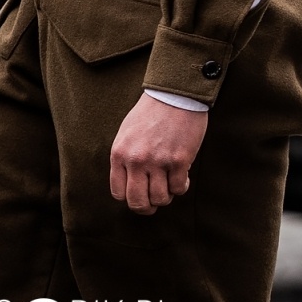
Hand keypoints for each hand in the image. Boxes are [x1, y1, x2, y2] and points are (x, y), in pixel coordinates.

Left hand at [109, 94, 207, 214]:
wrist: (175, 94)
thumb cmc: (152, 112)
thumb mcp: (127, 133)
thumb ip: (125, 157)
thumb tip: (130, 182)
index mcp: (119, 154)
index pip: (119, 193)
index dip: (130, 198)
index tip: (140, 194)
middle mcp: (136, 161)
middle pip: (138, 202)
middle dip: (147, 207)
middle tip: (154, 204)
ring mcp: (158, 161)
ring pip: (160, 198)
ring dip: (166, 197)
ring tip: (170, 186)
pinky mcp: (179, 160)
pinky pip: (179, 188)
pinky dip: (181, 187)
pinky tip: (183, 177)